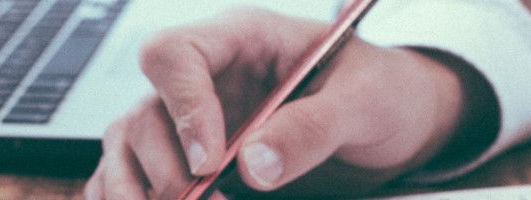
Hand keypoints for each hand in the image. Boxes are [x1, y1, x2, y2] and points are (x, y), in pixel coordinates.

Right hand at [84, 8, 496, 198]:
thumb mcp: (364, 103)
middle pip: (145, 112)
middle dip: (166, 168)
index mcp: (243, 40)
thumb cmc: (384, 94)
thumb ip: (311, 128)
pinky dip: (131, 198)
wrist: (400, 127)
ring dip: (140, 190)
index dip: (182, 106)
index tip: (209, 160)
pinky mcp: (194, 159)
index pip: (176, 54)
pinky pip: (136, 175)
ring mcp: (195, 120)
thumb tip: (254, 164)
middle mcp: (208, 78)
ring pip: (130, 146)